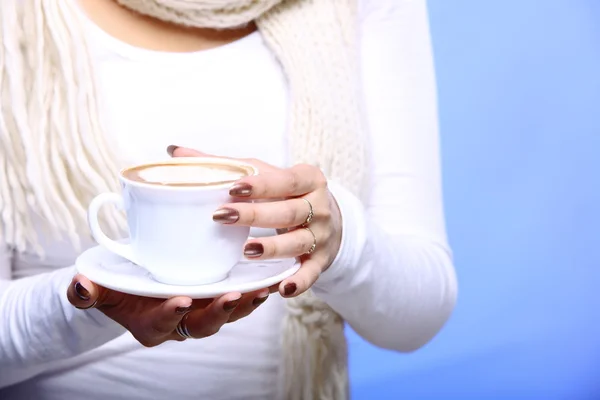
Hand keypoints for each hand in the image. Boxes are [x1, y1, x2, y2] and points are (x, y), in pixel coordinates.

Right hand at [66, 274, 269, 345]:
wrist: (137, 286)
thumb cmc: (119, 287)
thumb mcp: (101, 287)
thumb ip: (90, 290)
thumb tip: (79, 286)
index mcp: (151, 324)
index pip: (161, 325)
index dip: (169, 315)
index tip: (179, 300)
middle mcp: (180, 323)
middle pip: (202, 325)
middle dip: (218, 313)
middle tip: (231, 296)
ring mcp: (201, 312)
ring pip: (227, 315)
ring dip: (245, 304)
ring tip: (261, 290)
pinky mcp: (217, 299)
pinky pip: (239, 300)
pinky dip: (255, 292)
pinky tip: (271, 280)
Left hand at [170, 146, 342, 297]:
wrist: (330, 218)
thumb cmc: (288, 193)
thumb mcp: (267, 175)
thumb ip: (226, 165)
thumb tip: (176, 151)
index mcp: (307, 179)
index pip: (284, 180)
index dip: (261, 185)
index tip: (233, 187)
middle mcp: (319, 207)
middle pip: (288, 211)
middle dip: (256, 215)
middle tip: (222, 217)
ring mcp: (321, 236)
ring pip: (298, 242)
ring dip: (273, 247)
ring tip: (247, 249)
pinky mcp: (321, 260)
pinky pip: (312, 273)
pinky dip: (299, 281)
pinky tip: (283, 288)